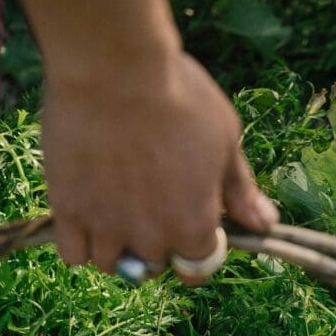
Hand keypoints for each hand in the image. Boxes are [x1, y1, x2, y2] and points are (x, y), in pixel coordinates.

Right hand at [40, 51, 278, 283]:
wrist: (113, 66)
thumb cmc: (179, 96)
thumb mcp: (225, 139)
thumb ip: (241, 191)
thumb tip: (266, 225)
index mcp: (194, 226)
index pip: (197, 268)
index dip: (196, 247)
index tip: (189, 220)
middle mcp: (150, 239)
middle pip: (154, 265)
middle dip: (156, 243)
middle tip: (149, 201)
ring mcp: (106, 229)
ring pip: (112, 265)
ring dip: (117, 247)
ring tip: (115, 209)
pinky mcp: (68, 213)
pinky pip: (73, 254)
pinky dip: (81, 244)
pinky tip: (87, 215)